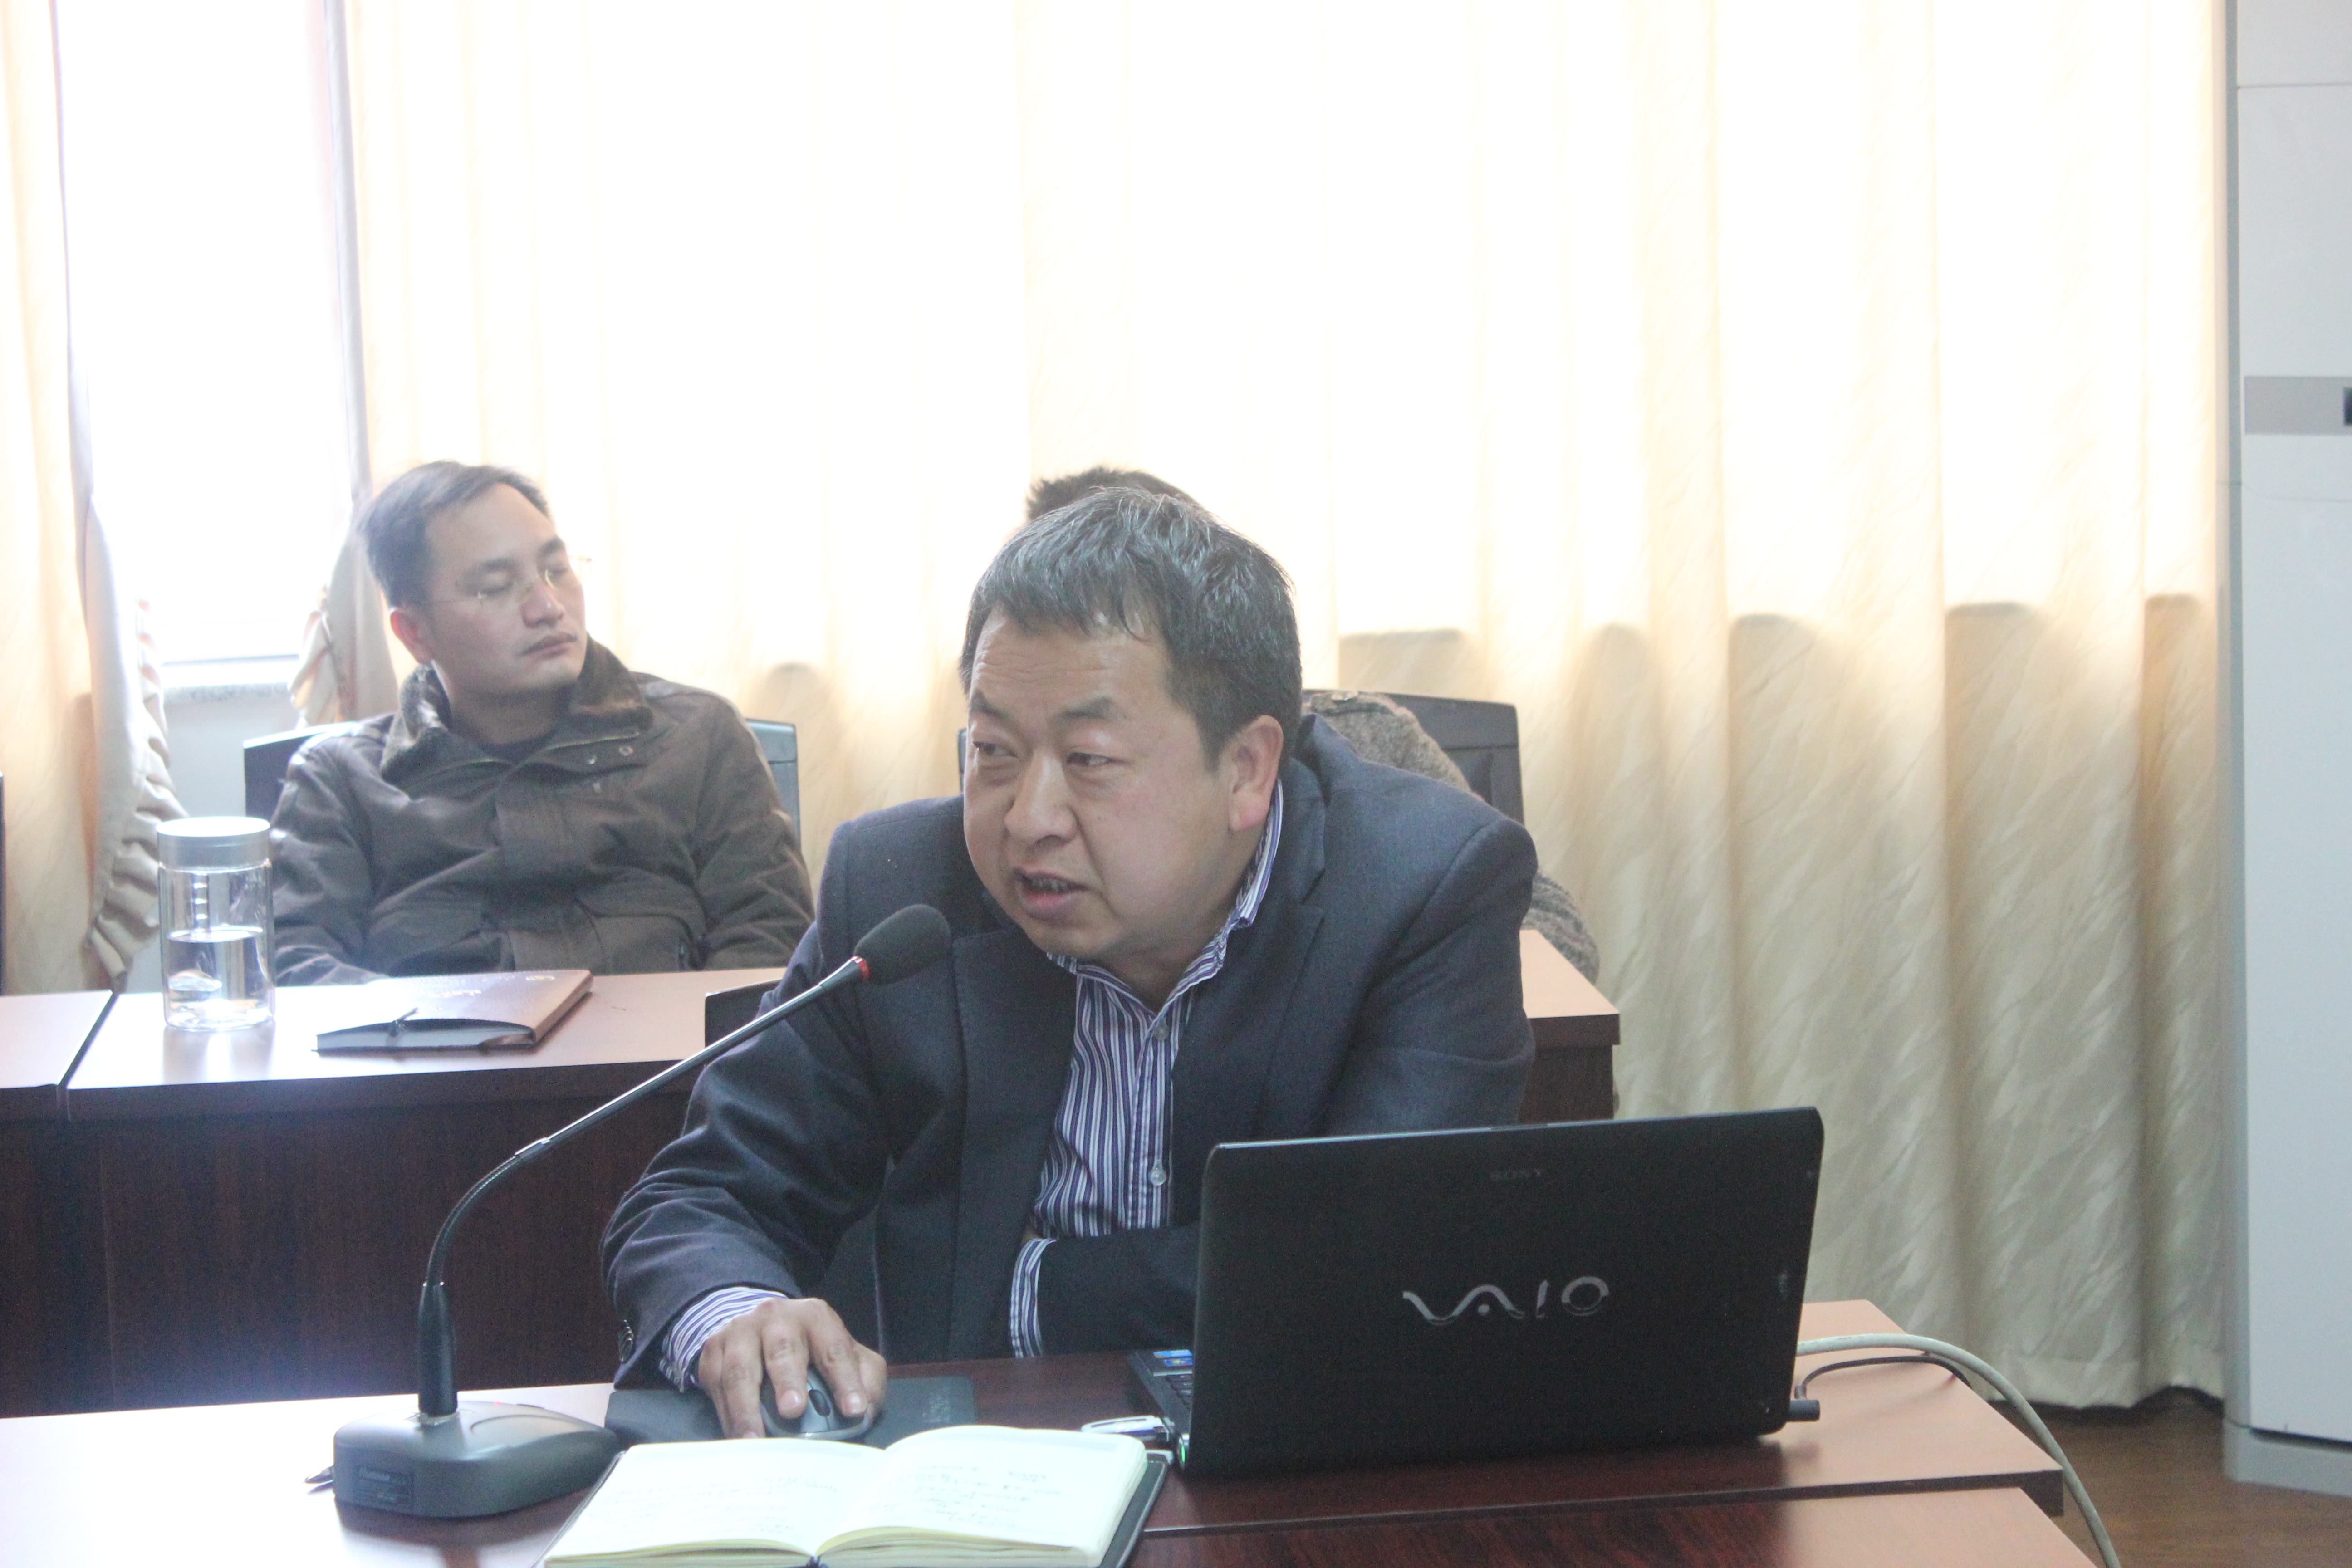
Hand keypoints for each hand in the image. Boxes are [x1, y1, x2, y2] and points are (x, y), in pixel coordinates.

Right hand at [696, 1296, 887, 1439]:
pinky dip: (725, 1414)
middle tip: (794, 1410)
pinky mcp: (713, 1350)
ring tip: (755, 1439)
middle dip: (788, 1380)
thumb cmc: (809, 1347)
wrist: (759, 1325)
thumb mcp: (844, 1352)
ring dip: (747, 1407)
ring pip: (741, 1369)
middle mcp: (776, 1318)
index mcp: (815, 1317)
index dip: (845, 1380)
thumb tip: (864, 1412)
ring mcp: (740, 1332)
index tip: (853, 1409)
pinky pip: (715, 1385)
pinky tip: (736, 1437)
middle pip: (783, 1349)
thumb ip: (864, 1377)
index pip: (834, 1349)